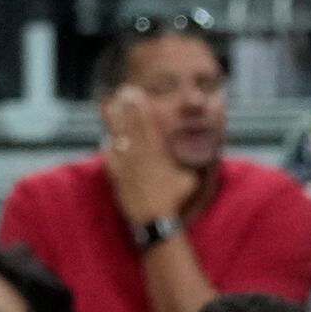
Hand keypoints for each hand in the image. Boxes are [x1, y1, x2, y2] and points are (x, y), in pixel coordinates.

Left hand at [101, 86, 197, 227]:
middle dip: (128, 108)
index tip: (138, 94)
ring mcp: (126, 165)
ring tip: (110, 106)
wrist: (155, 219)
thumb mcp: (188, 180)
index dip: (142, 109)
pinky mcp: (116, 176)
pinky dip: (107, 147)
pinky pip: (109, 158)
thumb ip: (192, 165)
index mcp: (157, 154)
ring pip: (119, 137)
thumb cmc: (174, 200)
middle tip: (123, 91)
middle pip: (132, 126)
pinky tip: (105, 138)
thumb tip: (205, 155)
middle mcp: (140, 155)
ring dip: (115, 121)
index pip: (148, 125)